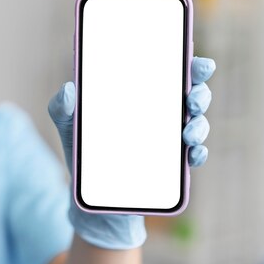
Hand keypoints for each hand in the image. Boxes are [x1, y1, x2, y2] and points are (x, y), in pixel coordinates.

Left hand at [48, 56, 215, 248]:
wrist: (88, 199)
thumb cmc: (82, 151)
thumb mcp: (68, 126)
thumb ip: (62, 107)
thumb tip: (68, 89)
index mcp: (141, 94)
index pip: (170, 72)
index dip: (190, 64)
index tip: (199, 64)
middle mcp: (161, 113)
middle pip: (193, 95)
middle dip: (201, 93)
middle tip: (193, 101)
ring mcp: (169, 140)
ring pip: (198, 125)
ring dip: (200, 126)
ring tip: (187, 134)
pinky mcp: (173, 168)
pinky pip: (194, 158)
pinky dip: (198, 154)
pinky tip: (192, 154)